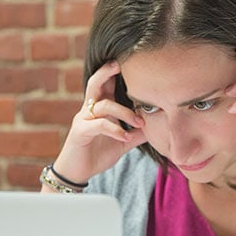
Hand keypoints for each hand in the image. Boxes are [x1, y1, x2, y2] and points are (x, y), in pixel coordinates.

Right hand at [51, 61, 145, 184]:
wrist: (77, 173)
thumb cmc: (97, 154)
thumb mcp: (122, 142)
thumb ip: (137, 133)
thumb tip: (158, 126)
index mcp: (100, 108)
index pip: (106, 84)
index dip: (115, 72)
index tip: (133, 62)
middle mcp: (89, 110)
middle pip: (95, 83)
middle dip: (107, 71)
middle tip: (121, 64)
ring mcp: (83, 119)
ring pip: (103, 105)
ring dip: (124, 112)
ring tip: (139, 122)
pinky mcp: (79, 132)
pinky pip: (98, 125)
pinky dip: (115, 129)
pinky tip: (125, 137)